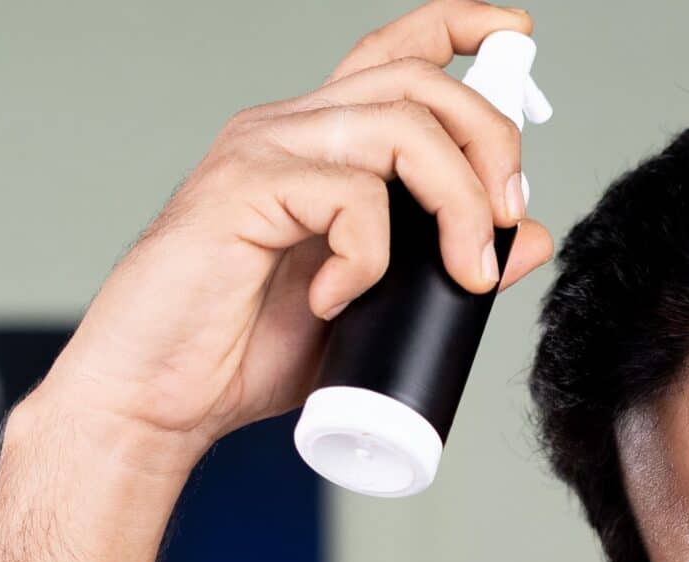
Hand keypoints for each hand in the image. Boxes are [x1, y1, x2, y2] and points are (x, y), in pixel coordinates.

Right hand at [33, 0, 556, 472]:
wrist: (157, 397)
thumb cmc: (244, 352)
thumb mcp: (379, 308)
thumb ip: (448, 266)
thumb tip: (531, 235)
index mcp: (323, 144)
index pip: (396, 52)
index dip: (461, 28)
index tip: (516, 35)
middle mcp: (292, 129)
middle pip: (418, 81)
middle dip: (490, 140)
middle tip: (509, 219)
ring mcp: (263, 152)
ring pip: (400, 126)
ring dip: (459, 202)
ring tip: (464, 274)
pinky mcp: (240, 190)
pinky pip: (350, 196)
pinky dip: (370, 257)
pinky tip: (339, 300)